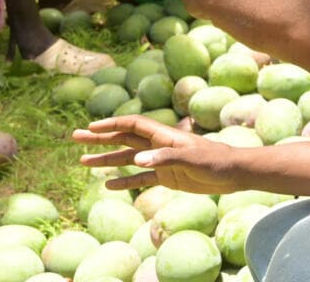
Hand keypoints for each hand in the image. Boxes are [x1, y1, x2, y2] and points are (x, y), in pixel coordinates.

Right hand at [74, 115, 238, 193]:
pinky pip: (140, 179)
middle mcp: (159, 146)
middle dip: (100, 138)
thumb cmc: (214, 161)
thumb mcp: (190, 159)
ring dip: (106, 160)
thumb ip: (164, 158)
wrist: (233, 174)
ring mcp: (162, 161)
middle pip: (124, 139)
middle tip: (76, 137)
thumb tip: (136, 160)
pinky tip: (108, 185)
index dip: (111, 125)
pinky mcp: (168, 177)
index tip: (91, 128)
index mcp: (163, 136)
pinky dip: (125, 181)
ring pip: (128, 159)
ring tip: (83, 162)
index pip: (131, 125)